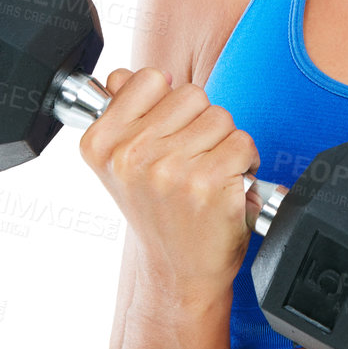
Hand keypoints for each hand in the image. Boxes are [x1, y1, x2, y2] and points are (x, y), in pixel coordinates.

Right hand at [77, 68, 260, 294]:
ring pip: (221, 117)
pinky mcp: (206, 184)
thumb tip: (122, 76)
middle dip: (200, 123)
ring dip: (223, 143)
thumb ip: (123, 112)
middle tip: (189, 161)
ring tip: (206, 174)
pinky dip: (246, 163)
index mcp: (101, 144)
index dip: (168, 104)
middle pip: (192, 94)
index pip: (150, 78)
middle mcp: (131, 155)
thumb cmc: (159, 213)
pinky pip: (243, 142)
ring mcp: (168, 170)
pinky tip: (226, 185)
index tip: (164, 134)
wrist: (179, 272)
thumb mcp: (123, 164)